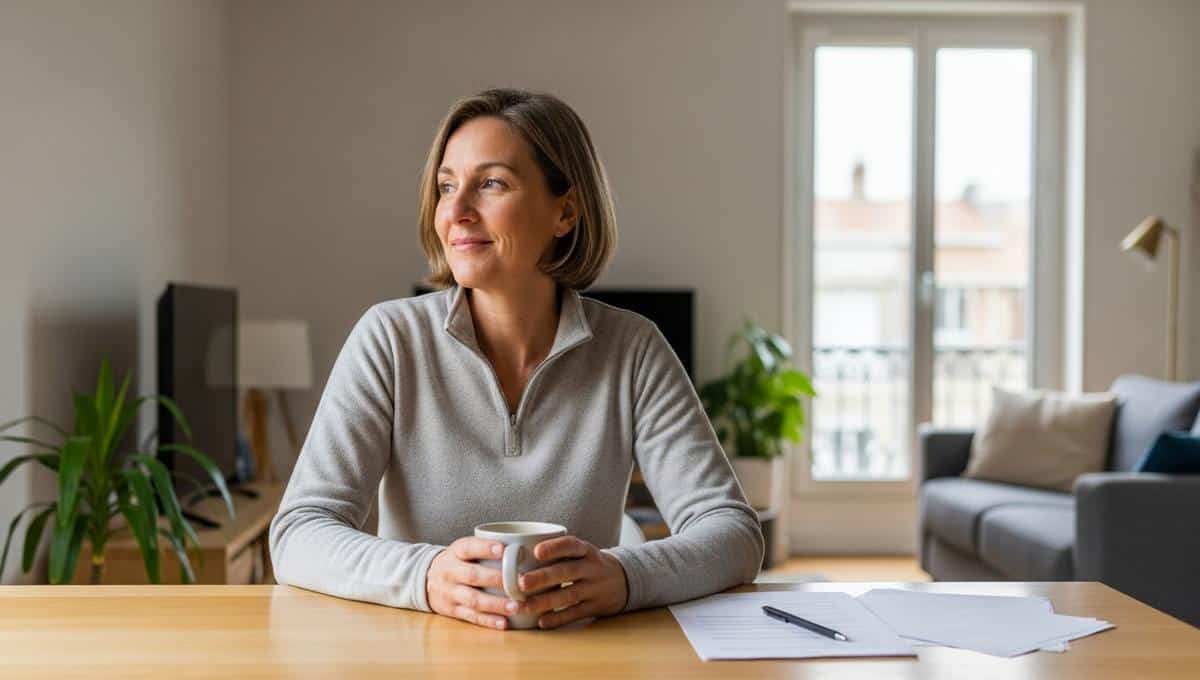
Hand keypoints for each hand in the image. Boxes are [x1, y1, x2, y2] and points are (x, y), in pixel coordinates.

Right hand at [426, 536, 513, 629]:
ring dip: (495, 604)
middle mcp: (450, 572)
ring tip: (515, 606)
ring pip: (473, 599)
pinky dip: (488, 620)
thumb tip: (523, 545)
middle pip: (473, 575)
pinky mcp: (452, 610)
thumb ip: (485, 547)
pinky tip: (504, 623)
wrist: (426, 579)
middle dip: (497, 579)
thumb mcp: (463, 548)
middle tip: (520, 582)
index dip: (485, 548)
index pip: (469, 547)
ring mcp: (450, 592)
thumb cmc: (457, 562)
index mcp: (455, 552)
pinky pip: (471, 616)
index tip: (504, 549)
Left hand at [512, 535, 628, 628]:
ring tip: (524, 606)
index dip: (554, 547)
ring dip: (545, 601)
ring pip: (569, 594)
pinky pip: (576, 613)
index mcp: (586, 550)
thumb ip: (557, 552)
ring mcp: (596, 588)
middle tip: (520, 583)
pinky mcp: (596, 606)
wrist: (622, 580)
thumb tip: (513, 554)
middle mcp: (592, 567)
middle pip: (567, 571)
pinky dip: (559, 618)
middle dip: (543, 577)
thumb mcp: (580, 552)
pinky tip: (541, 621)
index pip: (571, 545)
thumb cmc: (587, 564)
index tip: (535, 551)